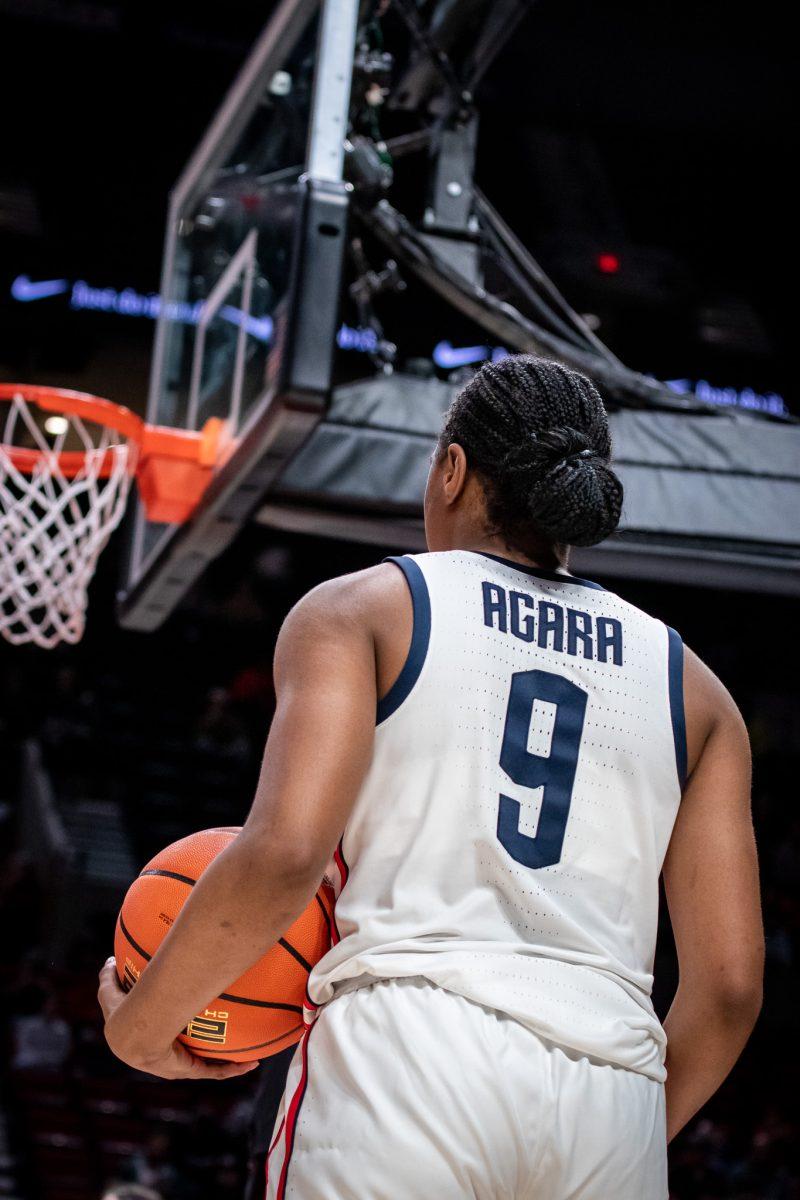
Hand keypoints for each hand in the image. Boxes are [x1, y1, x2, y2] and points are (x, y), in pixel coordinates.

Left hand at [97, 957, 257, 1080]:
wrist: (134, 1033)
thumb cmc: (123, 1010)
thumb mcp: (110, 990)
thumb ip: (108, 976)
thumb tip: (110, 960)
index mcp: (143, 1044)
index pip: (156, 1043)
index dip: (164, 1038)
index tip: (172, 1031)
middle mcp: (161, 1060)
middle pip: (181, 1059)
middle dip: (193, 1057)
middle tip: (208, 1044)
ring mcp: (177, 1068)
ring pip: (204, 1068)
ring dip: (223, 1066)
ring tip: (243, 1059)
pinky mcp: (189, 1071)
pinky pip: (216, 1071)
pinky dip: (233, 1069)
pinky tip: (251, 1063)